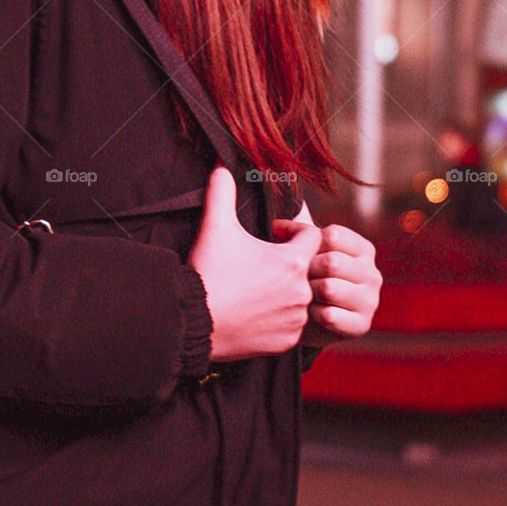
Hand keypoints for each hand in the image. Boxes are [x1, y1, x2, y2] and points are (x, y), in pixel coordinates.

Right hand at [188, 165, 321, 361]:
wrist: (193, 322)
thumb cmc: (208, 271)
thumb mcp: (215, 225)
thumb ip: (222, 190)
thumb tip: (221, 163)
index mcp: (293, 261)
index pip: (313, 236)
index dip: (294, 231)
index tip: (275, 234)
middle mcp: (302, 291)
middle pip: (308, 268)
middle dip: (290, 262)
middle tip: (264, 261)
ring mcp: (296, 319)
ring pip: (302, 298)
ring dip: (287, 290)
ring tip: (260, 286)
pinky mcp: (287, 342)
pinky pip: (293, 325)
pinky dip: (281, 317)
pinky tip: (258, 310)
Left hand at [271, 203, 381, 345]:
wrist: (312, 321)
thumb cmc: (309, 277)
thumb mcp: (308, 251)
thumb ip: (299, 233)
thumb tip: (278, 224)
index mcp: (364, 250)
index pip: (332, 235)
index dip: (307, 243)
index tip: (293, 252)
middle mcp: (373, 274)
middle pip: (332, 262)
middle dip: (307, 270)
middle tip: (295, 278)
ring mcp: (370, 301)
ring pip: (330, 288)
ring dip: (309, 293)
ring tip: (302, 295)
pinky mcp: (362, 326)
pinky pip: (329, 315)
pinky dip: (313, 315)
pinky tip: (310, 314)